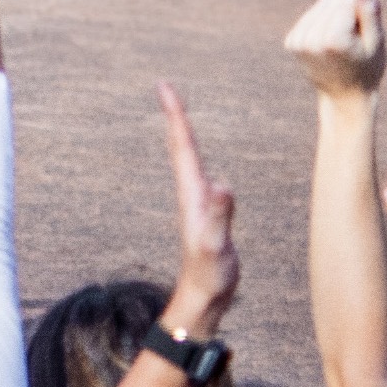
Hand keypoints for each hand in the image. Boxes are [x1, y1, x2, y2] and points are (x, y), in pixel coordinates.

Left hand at [158, 83, 238, 334]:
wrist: (203, 298)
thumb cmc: (209, 274)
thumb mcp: (215, 244)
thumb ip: (219, 216)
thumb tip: (222, 186)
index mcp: (193, 193)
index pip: (183, 146)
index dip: (177, 116)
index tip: (165, 88)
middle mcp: (192, 193)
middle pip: (181, 146)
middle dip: (175, 116)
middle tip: (166, 88)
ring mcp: (197, 203)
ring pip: (188, 159)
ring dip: (183, 134)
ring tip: (178, 113)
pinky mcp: (206, 213)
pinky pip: (199, 174)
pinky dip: (197, 157)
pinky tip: (197, 159)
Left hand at [284, 0, 384, 100]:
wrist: (344, 96)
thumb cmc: (367, 68)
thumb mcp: (376, 40)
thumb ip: (370, 9)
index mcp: (332, 40)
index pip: (346, 1)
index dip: (359, 14)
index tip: (360, 36)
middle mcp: (310, 40)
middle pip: (331, 1)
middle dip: (346, 14)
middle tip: (350, 41)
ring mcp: (297, 41)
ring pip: (320, 6)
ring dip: (333, 16)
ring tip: (340, 42)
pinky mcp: (290, 42)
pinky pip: (309, 16)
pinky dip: (321, 22)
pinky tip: (328, 40)